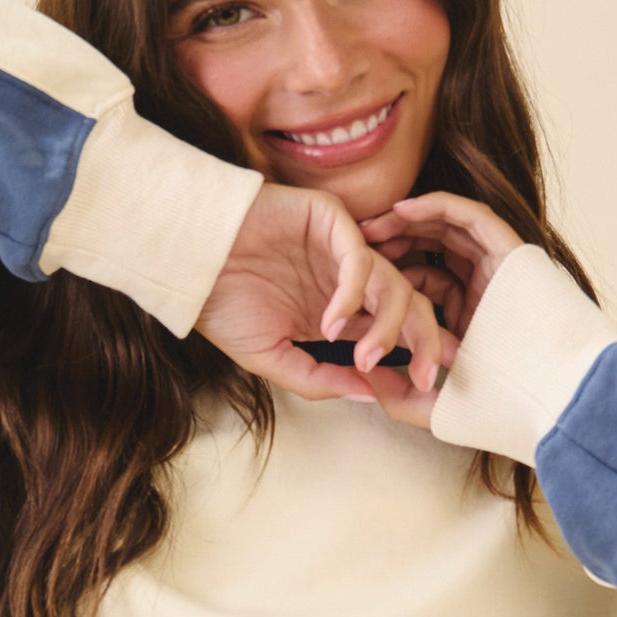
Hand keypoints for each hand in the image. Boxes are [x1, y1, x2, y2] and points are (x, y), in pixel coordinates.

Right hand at [194, 180, 459, 399]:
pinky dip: (352, 294)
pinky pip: (360, 258)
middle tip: (429, 376)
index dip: (418, 357)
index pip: (395, 329)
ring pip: (393, 283)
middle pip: (410, 304)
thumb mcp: (272, 359)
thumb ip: (320, 379)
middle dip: (426, 342)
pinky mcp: (330, 220)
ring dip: (387, 326)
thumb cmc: (222, 306)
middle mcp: (348, 278)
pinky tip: (331, 322)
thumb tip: (371, 396)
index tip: (427, 389)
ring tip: (364, 357)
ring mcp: (342, 248)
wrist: (187, 261)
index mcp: (341, 309)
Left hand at [352, 193, 526, 429]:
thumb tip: (364, 378)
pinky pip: (471, 216)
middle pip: (432, 251)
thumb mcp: (436, 408)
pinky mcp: (512, 252)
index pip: (423, 284)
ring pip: (447, 228)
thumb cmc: (503, 412)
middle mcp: (484, 289)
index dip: (386, 276)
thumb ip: (399, 397)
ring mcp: (500, 269)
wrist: (555, 402)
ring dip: (406, 221)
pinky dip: (437, 207)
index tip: (347, 278)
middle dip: (391, 242)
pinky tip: (400, 210)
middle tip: (352, 241)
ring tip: (367, 225)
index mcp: (469, 320)